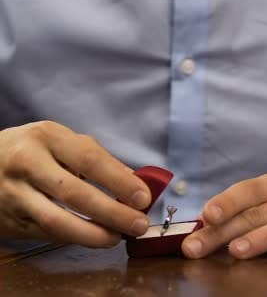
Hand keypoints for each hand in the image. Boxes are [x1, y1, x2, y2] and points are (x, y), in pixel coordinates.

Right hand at [0, 121, 151, 246]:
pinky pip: (46, 233)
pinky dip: (75, 238)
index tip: (144, 198)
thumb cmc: (35, 150)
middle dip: (112, 212)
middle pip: (75, 193)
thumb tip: (137, 183)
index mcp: (48, 137)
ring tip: (117, 237)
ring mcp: (14, 193)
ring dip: (93, 234)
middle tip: (139, 224)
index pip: (89, 160)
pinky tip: (94, 237)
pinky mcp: (8, 219)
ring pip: (57, 220)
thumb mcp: (64, 143)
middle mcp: (27, 163)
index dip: (119, 181)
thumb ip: (100, 160)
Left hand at [182, 171, 266, 258]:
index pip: (246, 191)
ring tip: (237, 251)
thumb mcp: (264, 213)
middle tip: (197, 248)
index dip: (225, 202)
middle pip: (254, 214)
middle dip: (222, 233)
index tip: (206, 215)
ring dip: (261, 237)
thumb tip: (195, 237)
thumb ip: (235, 222)